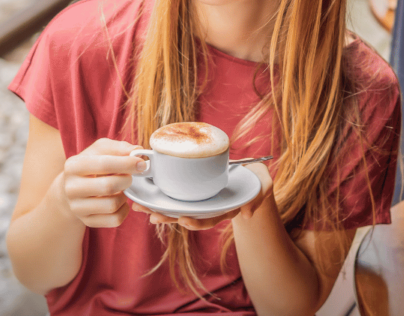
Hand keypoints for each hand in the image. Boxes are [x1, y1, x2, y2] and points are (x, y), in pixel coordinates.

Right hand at [58, 138, 145, 228]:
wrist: (72, 188)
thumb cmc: (91, 166)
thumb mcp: (100, 150)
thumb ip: (118, 148)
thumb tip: (138, 150)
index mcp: (73, 166)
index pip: (103, 164)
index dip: (126, 163)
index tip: (141, 163)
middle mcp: (71, 188)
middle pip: (108, 186)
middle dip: (126, 180)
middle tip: (130, 176)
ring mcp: (77, 207)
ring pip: (112, 205)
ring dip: (124, 196)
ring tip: (122, 189)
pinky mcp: (87, 221)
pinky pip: (115, 220)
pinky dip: (124, 210)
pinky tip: (120, 202)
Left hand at [130, 162, 274, 229]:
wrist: (251, 179)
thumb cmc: (256, 181)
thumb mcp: (263, 186)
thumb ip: (258, 197)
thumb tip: (248, 213)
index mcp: (225, 209)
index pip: (209, 219)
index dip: (197, 222)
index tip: (184, 220)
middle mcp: (210, 208)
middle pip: (187, 216)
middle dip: (169, 217)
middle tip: (153, 216)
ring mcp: (201, 201)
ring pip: (177, 208)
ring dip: (159, 208)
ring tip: (140, 207)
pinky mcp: (194, 191)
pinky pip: (176, 196)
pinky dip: (161, 197)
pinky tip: (146, 195)